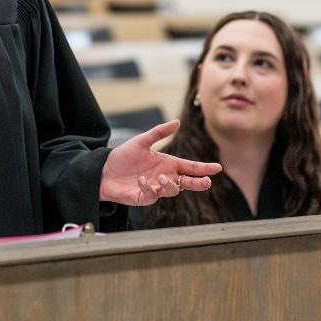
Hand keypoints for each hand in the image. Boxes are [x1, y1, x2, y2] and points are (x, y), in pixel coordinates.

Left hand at [99, 120, 222, 205]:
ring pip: (172, 190)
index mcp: (167, 163)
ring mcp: (156, 188)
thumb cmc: (123, 157)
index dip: (204, 168)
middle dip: (198, 183)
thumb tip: (177, 122)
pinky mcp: (144, 198)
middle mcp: (164, 177)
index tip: (217, 168)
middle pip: (188, 183)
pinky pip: (152, 195)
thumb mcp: (141, 141)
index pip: (190, 167)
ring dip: (169, 184)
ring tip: (161, 177)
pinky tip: (141, 180)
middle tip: (206, 182)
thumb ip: (159, 132)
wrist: (103, 171)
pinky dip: (149, 188)